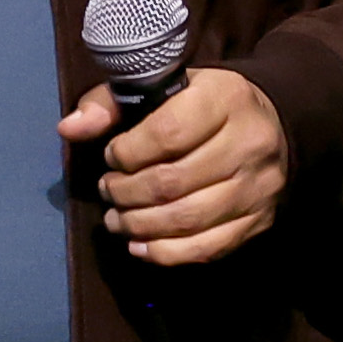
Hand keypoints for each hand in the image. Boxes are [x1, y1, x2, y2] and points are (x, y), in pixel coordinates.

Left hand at [64, 71, 289, 265]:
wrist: (273, 125)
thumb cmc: (202, 105)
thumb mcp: (161, 88)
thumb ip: (111, 104)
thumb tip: (69, 129)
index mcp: (225, 98)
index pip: (167, 134)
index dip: (127, 153)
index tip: (113, 156)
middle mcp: (250, 142)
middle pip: (172, 182)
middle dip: (126, 193)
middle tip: (109, 191)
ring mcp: (259, 186)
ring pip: (186, 219)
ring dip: (138, 226)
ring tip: (117, 219)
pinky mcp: (260, 220)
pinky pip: (207, 248)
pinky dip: (165, 253)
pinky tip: (140, 245)